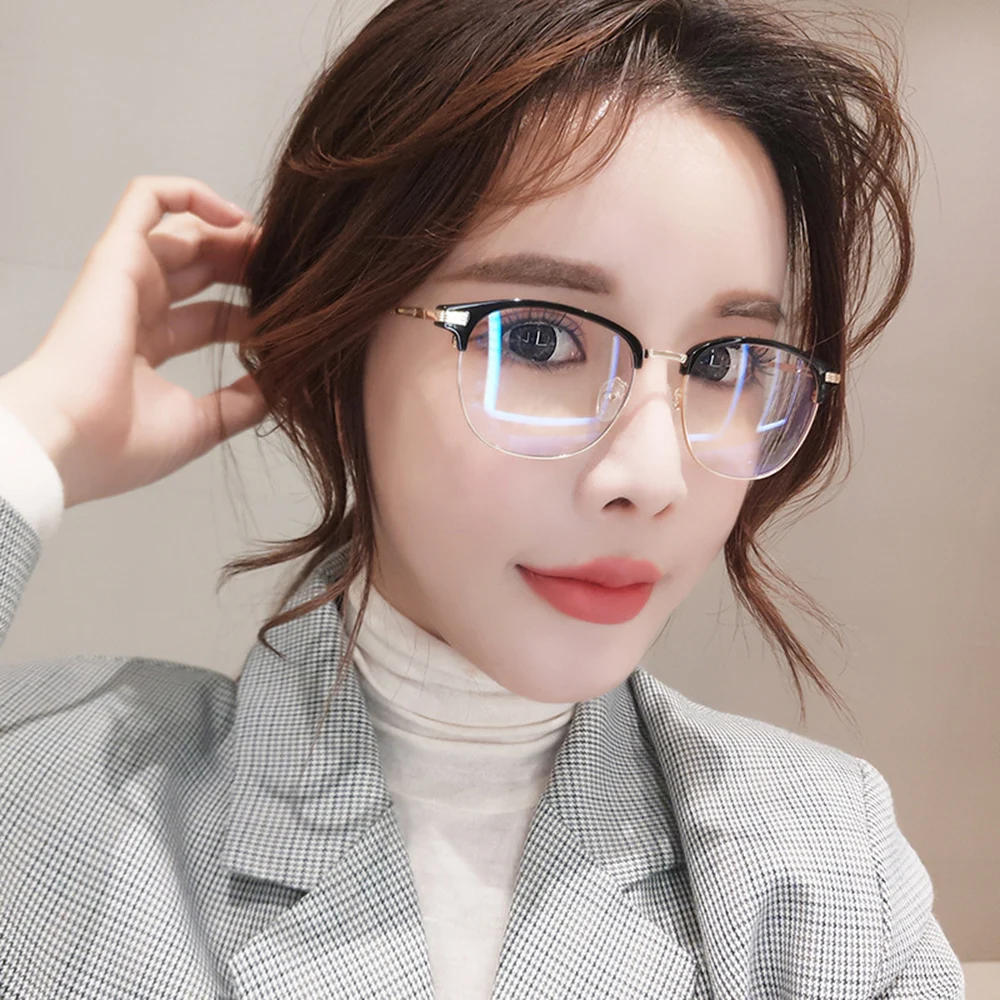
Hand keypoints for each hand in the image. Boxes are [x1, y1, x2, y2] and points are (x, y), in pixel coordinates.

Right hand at [0, 175, 269, 508]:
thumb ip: (243, 403)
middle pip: (204, 269)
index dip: (253, 312)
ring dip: (234, 235)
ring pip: (186, 232)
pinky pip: (147, 198)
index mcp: (150, 347)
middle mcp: (137, 308)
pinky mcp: (116, 256)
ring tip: (275, 248)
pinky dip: (191, 193)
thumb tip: (282, 387)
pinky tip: (237, 218)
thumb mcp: (201, 425)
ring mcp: (126, 279)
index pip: (213, 316)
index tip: (293, 320)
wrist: (73, 443)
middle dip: (249, 266)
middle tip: (291, 274)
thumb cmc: (120, 445)